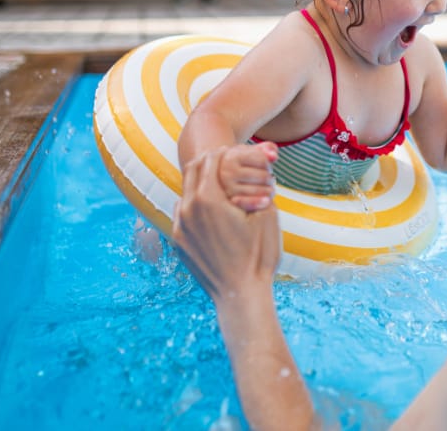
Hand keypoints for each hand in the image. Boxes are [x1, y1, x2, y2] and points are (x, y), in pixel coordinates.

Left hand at [173, 150, 281, 302]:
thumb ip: (260, 182)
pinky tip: (212, 211)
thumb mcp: (268, 213)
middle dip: (210, 162)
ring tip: (221, 187)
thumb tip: (265, 160)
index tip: (236, 152)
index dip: (225, 152)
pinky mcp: (178, 242)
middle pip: (193, 170)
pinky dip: (195, 203)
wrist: (240, 295)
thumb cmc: (259, 255)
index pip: (211, 159)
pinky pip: (182, 212)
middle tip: (227, 163)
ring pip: (185, 190)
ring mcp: (180, 227)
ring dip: (201, 182)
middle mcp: (188, 209)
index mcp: (209, 199)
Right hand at [218, 142, 278, 211]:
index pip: (262, 161)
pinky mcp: (232, 204)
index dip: (268, 163)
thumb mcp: (251, 151)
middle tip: (266, 179)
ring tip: (265, 187)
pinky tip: (266, 200)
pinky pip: (254, 204)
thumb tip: (273, 156)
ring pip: (262, 191)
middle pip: (264, 177)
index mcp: (231, 157)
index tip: (264, 166)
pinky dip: (262, 202)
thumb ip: (266, 149)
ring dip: (269, 190)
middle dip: (269, 177)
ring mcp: (228, 190)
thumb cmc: (241, 162)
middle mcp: (226, 173)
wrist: (222, 178)